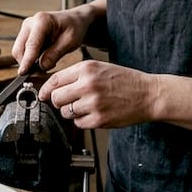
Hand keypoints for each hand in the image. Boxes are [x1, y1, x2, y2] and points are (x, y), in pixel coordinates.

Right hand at [11, 1, 102, 73]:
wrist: (74, 20)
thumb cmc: (74, 28)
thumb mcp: (70, 42)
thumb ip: (55, 54)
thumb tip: (41, 66)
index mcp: (42, 21)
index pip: (31, 44)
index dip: (27, 60)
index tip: (24, 73)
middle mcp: (30, 23)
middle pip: (19, 48)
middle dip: (27, 63)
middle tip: (42, 72)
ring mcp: (26, 28)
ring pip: (19, 51)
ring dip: (28, 62)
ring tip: (47, 62)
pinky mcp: (25, 34)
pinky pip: (23, 51)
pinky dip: (30, 58)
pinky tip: (43, 58)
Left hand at [37, 60, 156, 129]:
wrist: (148, 94)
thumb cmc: (125, 80)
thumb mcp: (100, 68)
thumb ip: (76, 75)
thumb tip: (52, 86)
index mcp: (86, 69)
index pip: (55, 80)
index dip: (46, 89)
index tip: (43, 94)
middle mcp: (87, 85)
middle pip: (56, 98)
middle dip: (59, 102)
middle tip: (68, 101)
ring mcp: (93, 103)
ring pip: (66, 112)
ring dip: (71, 112)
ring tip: (86, 106)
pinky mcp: (99, 120)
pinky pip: (78, 123)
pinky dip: (83, 121)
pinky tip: (94, 113)